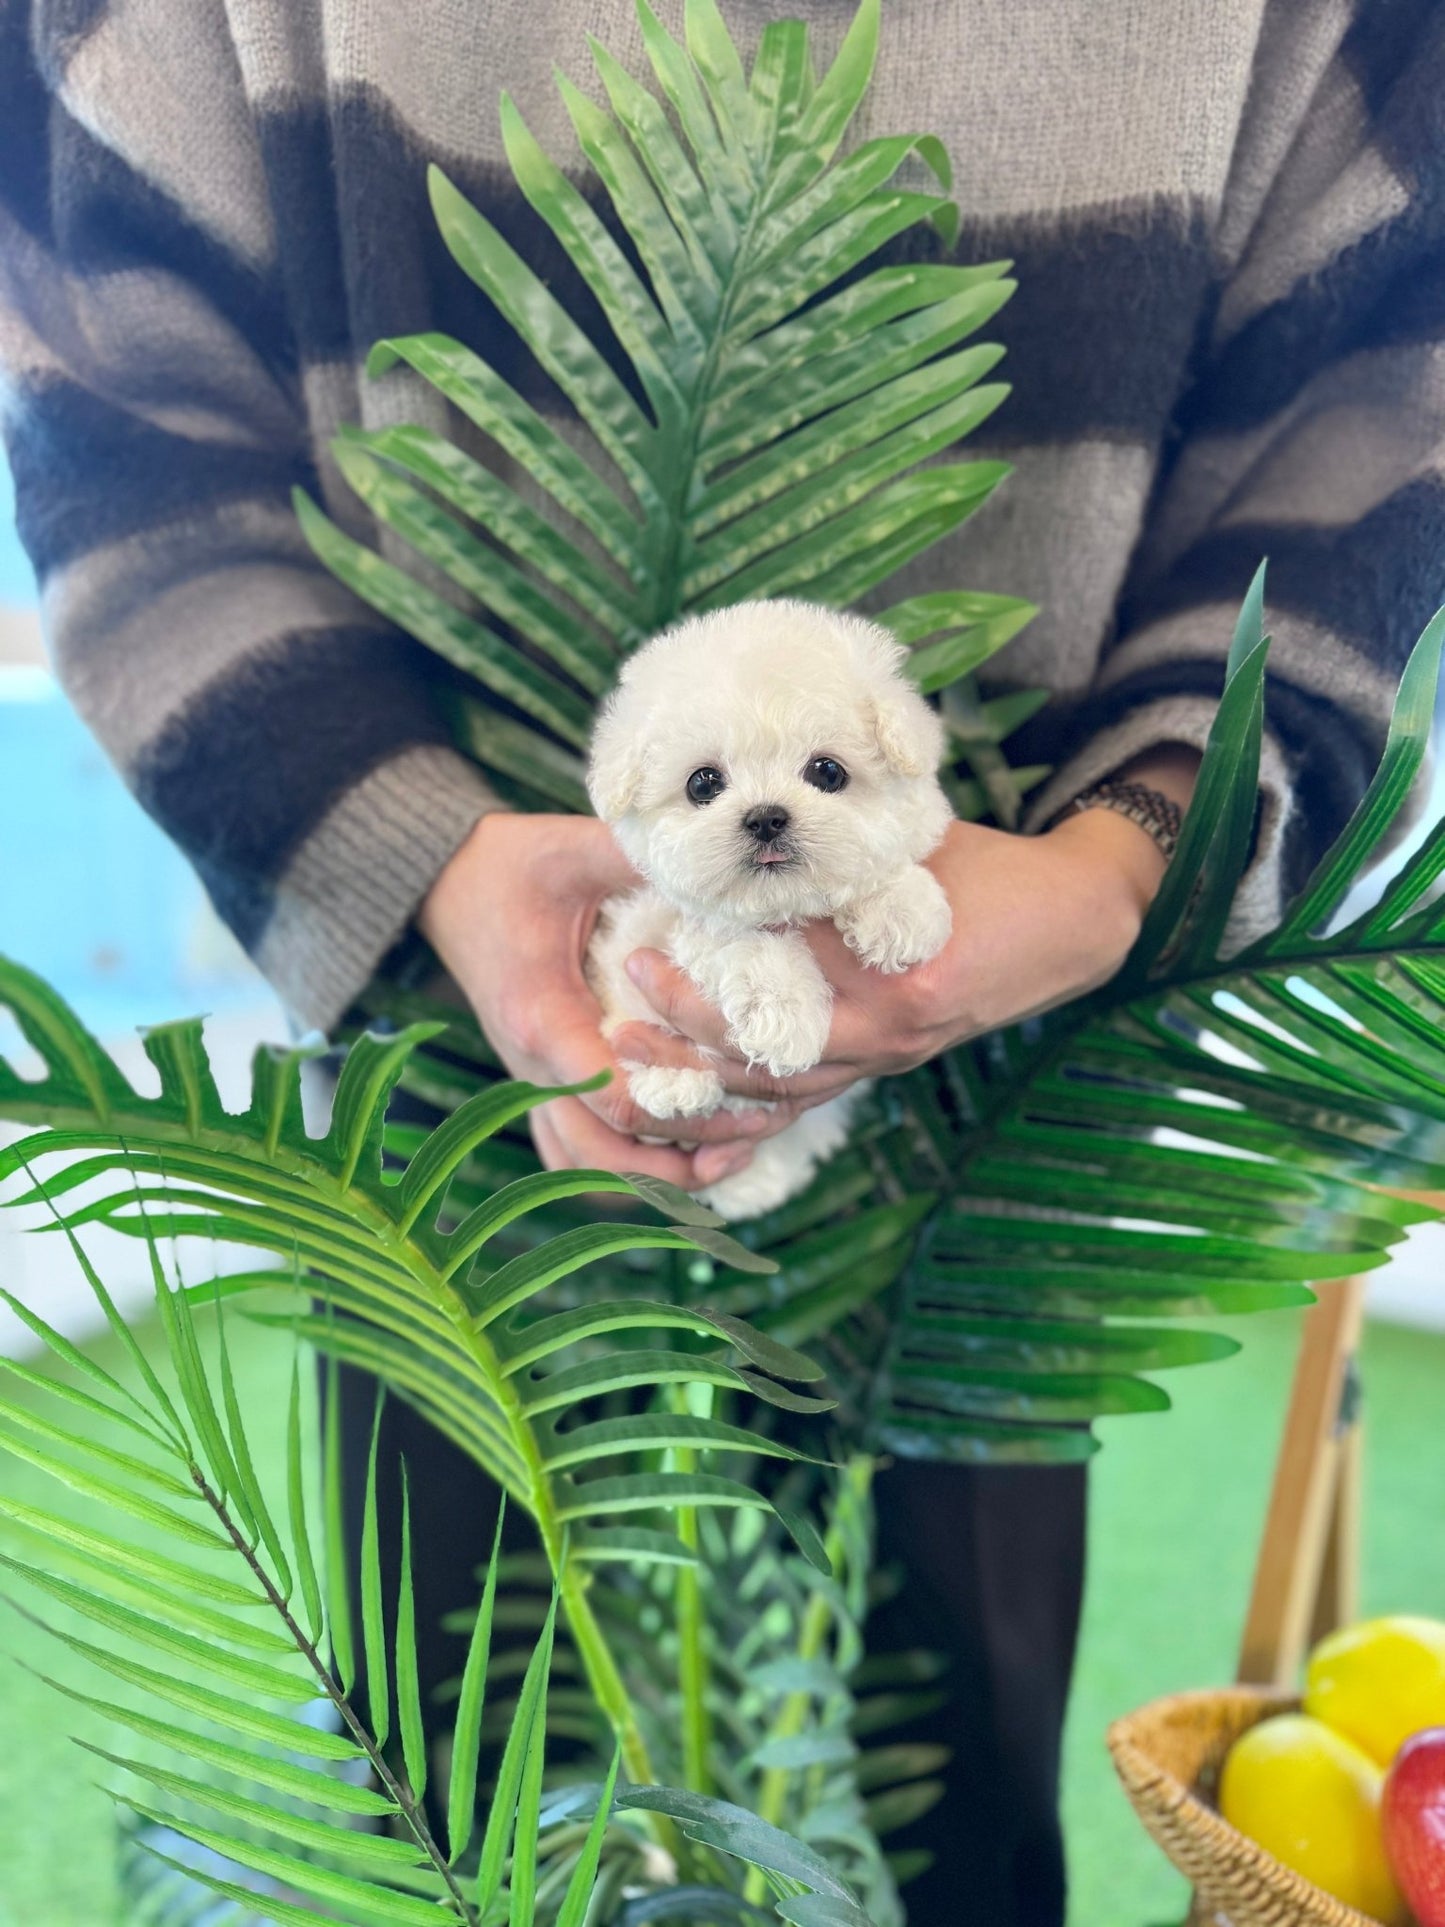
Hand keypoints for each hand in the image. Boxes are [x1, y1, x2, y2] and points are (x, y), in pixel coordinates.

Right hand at [417, 812, 774, 1188]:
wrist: (447, 882)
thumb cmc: (511, 865)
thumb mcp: (572, 850)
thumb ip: (636, 858)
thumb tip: (715, 867)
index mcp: (545, 1020)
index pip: (616, 1098)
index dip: (687, 1109)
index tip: (751, 1096)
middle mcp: (534, 1067)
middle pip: (606, 1155)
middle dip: (686, 1159)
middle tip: (758, 1132)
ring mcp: (533, 1080)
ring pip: (589, 1166)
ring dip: (659, 1173)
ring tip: (734, 1152)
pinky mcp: (540, 1080)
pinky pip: (577, 1150)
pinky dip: (628, 1164)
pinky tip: (683, 1147)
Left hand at [612, 748, 1197, 1113]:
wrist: (1072, 926)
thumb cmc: (992, 870)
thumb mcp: (918, 844)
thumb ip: (842, 849)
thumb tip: (750, 830)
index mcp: (900, 976)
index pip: (790, 972)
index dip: (716, 956)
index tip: (656, 926)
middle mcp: (892, 1033)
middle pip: (771, 1050)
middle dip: (691, 1026)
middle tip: (632, 981)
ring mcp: (890, 1059)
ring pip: (780, 1090)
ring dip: (702, 1077)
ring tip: (632, 1051)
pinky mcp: (887, 1066)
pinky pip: (804, 1097)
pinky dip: (744, 1099)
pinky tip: (686, 1086)